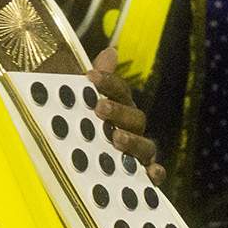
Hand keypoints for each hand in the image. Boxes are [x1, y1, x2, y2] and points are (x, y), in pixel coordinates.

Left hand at [85, 47, 165, 185]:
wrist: (70, 162)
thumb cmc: (79, 125)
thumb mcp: (79, 101)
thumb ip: (93, 81)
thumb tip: (111, 51)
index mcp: (119, 107)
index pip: (120, 90)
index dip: (107, 82)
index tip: (90, 75)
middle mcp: (132, 128)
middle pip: (134, 117)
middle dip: (118, 111)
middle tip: (99, 109)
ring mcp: (138, 152)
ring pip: (145, 145)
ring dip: (133, 140)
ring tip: (116, 138)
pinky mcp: (140, 176)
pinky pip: (153, 174)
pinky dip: (156, 173)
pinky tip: (151, 173)